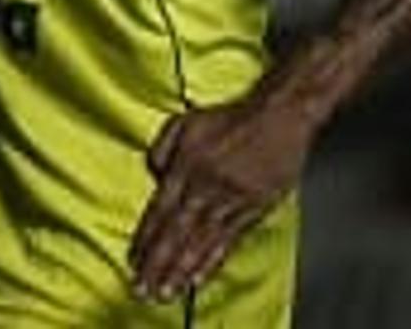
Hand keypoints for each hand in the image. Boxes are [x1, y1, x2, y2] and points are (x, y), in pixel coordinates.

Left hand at [131, 92, 315, 302]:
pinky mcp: (254, 210)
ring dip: (181, 271)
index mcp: (186, 167)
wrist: (278, 118)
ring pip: (201, 243)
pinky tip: (199, 279)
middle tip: (143, 289)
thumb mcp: (184, 122)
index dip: (145, 238)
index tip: (133, 260)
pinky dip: (212, 262)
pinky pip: (228, 242)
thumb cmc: (230, 118)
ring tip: (166, 292)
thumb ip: (161, 149)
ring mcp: (231, 202)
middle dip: (158, 264)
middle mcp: (206, 189)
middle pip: (177, 233)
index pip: (160, 211)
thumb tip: (152, 175)